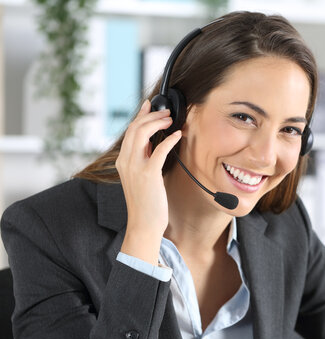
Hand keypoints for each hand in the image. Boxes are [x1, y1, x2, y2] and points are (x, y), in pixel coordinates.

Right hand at [116, 99, 181, 264]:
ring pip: (142, 134)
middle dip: (151, 115)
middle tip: (166, 112)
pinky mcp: (148, 174)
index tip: (149, 105)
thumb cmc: (146, 202)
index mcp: (123, 161)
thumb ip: (143, 159)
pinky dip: (169, 140)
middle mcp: (126, 161)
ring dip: (158, 123)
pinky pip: (158, 150)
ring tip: (170, 120)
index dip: (140, 115)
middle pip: (135, 128)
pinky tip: (177, 135)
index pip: (129, 131)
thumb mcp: (141, 176)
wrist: (143, 223)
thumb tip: (152, 143)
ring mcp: (135, 167)